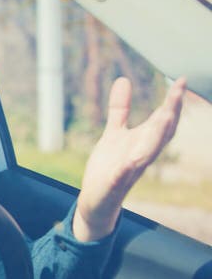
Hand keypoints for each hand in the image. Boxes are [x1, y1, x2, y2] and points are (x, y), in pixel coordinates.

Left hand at [73, 77, 185, 241]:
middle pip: (161, 135)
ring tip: (163, 117)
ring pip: (147, 155)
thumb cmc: (109, 165)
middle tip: (178, 94)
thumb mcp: (114, 133)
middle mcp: (141, 155)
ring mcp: (128, 171)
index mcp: (143, 142)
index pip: (163, 120)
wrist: (96, 199)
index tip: (181, 80)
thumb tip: (124, 79)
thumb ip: (119, 109)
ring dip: (156, 137)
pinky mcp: (112, 185)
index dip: (173, 102)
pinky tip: (125, 163)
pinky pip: (120, 178)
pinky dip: (124, 171)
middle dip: (170, 115)